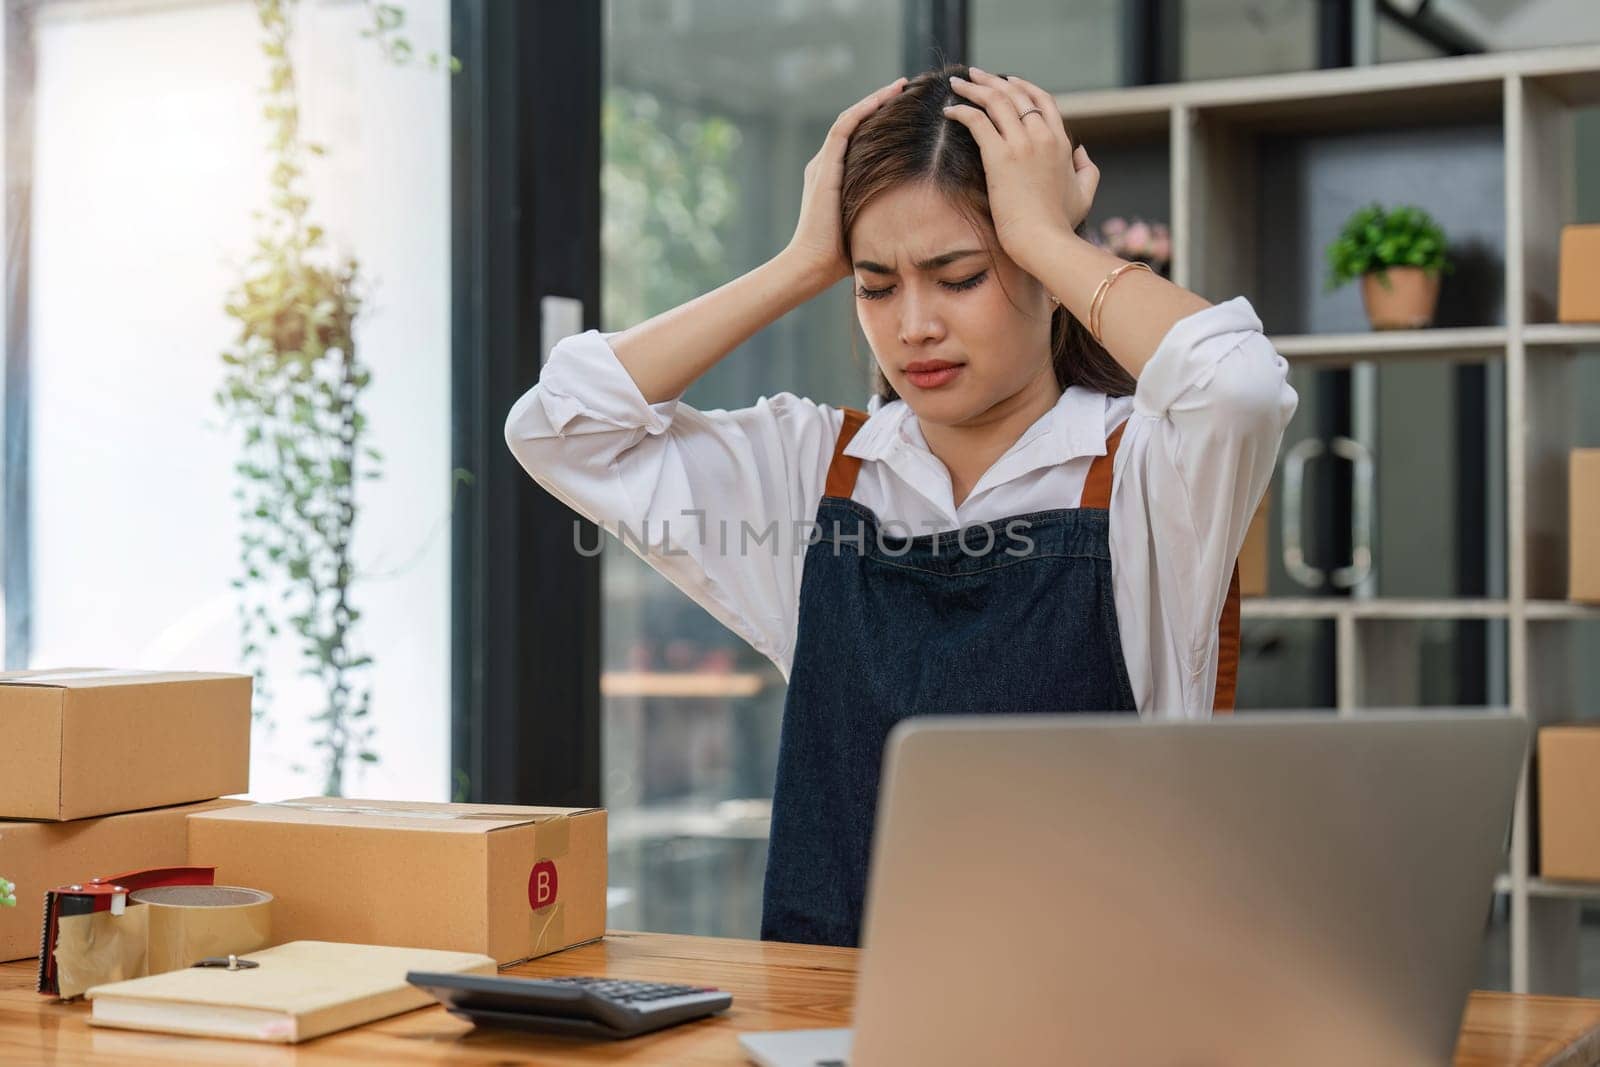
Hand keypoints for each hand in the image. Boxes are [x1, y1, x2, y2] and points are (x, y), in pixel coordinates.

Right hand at [783, 76, 907, 288]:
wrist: (814, 265)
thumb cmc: (843, 257)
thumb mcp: (871, 226)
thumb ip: (886, 212)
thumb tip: (920, 218)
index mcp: (836, 177)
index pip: (861, 138)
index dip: (882, 121)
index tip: (909, 109)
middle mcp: (827, 165)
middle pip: (856, 123)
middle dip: (881, 104)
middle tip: (909, 88)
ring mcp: (823, 164)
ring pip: (850, 119)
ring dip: (875, 100)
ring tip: (900, 85)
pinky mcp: (824, 167)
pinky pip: (844, 128)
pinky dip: (863, 109)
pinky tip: (884, 97)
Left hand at [941, 68, 1098, 275]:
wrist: (1045, 241)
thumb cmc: (1061, 224)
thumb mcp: (1085, 193)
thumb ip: (1087, 168)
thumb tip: (1081, 151)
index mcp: (1062, 142)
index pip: (1043, 101)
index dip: (1024, 87)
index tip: (1007, 81)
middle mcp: (1043, 136)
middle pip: (1016, 94)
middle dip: (993, 80)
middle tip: (975, 75)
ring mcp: (1022, 144)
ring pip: (996, 101)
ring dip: (974, 88)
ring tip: (958, 84)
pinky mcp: (1000, 157)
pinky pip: (977, 121)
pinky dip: (962, 110)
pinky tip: (949, 110)